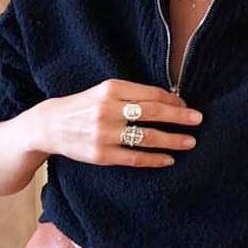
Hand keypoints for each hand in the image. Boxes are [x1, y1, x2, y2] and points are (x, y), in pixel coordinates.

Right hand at [33, 78, 202, 167]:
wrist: (48, 125)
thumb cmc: (83, 106)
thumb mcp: (104, 92)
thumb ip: (132, 95)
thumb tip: (170, 101)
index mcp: (111, 89)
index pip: (150, 94)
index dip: (172, 101)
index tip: (187, 106)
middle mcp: (108, 109)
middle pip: (152, 112)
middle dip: (179, 117)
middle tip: (198, 120)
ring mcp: (104, 134)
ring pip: (146, 137)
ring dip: (172, 140)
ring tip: (190, 142)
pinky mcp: (100, 155)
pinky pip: (134, 158)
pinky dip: (154, 159)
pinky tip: (169, 159)